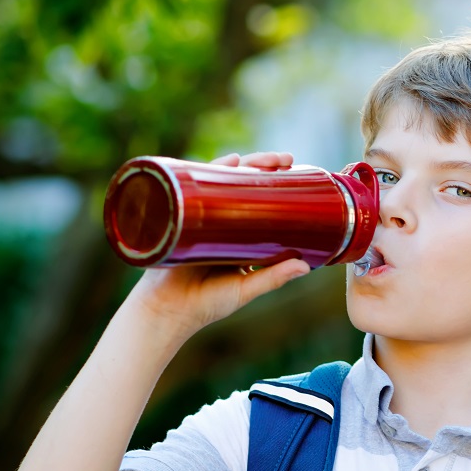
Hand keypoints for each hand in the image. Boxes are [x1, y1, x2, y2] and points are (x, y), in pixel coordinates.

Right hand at [126, 151, 311, 331]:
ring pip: (222, 182)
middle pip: (242, 186)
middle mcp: (219, 221)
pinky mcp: (181, 216)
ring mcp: (199, 216)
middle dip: (263, 168)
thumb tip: (305, 267)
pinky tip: (228, 161)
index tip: (295, 173)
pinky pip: (195, 189)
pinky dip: (209, 172)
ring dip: (243, 165)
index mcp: (237, 235)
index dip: (275, 185)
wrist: (166, 312)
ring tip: (262, 158)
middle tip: (285, 159)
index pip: (259, 202)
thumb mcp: (244, 289)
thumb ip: (272, 278)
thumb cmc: (205, 304)